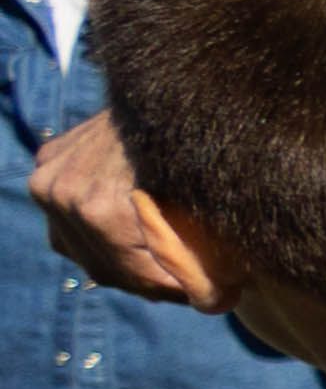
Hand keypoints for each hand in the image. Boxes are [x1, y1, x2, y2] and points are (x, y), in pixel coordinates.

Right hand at [30, 114, 221, 307]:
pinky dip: (100, 234)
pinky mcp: (47, 163)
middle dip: (154, 281)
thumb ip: (209, 257)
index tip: (214, 295)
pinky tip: (135, 237)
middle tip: (193, 284)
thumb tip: (214, 303)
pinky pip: (70, 221)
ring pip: (83, 248)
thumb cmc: (207, 146)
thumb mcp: (213, 204)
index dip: (179, 290)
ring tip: (168, 264)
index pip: (137, 276)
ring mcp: (49, 178)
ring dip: (125, 261)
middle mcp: (62, 194)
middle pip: (106, 266)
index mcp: (98, 209)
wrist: (180, 85)